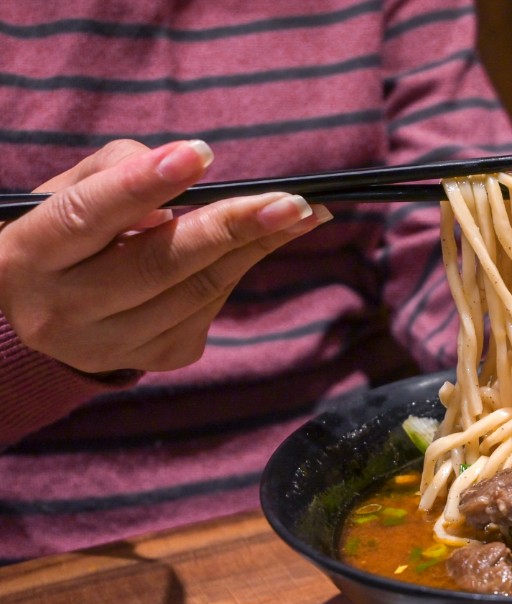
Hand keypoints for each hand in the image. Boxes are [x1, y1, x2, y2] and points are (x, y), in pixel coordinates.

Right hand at [0, 139, 330, 373]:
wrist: (49, 307)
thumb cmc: (67, 230)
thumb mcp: (69, 189)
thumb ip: (118, 171)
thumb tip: (184, 185)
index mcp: (28, 256)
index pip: (87, 216)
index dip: (143, 184)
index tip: (200, 155)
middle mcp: (62, 312)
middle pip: (158, 266)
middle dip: (231, 228)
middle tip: (290, 201)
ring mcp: (110, 345)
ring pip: (198, 291)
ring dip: (257, 246)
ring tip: (303, 213)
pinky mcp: (154, 358)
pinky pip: (210, 307)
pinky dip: (239, 268)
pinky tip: (262, 241)